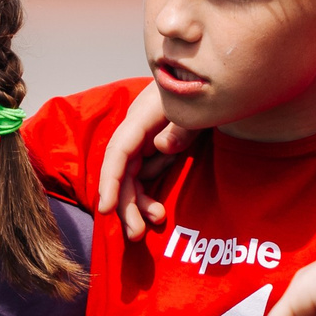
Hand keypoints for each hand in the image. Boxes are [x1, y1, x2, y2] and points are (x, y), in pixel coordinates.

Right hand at [95, 79, 190, 240]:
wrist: (209, 81)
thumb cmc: (200, 92)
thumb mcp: (195, 109)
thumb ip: (180, 128)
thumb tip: (160, 147)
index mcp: (140, 118)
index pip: (119, 152)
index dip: (111, 181)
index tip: (106, 208)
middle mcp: (135, 131)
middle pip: (122, 172)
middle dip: (126, 204)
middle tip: (136, 234)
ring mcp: (143, 141)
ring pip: (132, 179)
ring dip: (139, 204)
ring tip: (155, 223)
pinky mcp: (152, 150)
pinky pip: (144, 177)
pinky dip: (148, 196)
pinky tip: (159, 211)